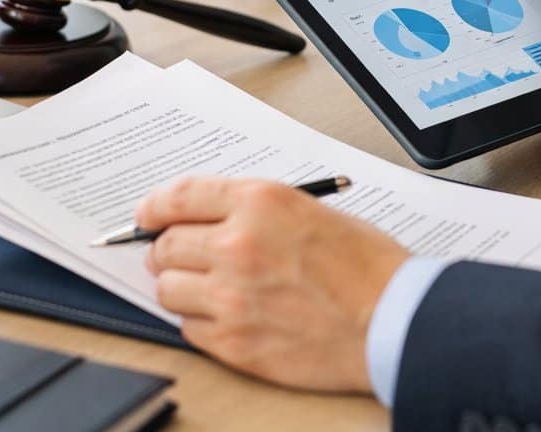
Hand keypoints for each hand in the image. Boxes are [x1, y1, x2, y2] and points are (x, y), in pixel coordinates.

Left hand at [139, 176, 408, 392]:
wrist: (394, 322)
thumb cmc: (367, 267)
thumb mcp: (312, 210)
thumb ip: (255, 211)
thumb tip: (208, 219)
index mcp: (259, 203)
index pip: (179, 197)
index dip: (154, 208)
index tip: (146, 216)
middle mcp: (237, 245)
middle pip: (166, 245)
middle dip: (167, 250)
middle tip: (180, 257)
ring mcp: (231, 297)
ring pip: (168, 289)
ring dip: (182, 288)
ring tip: (211, 290)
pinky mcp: (234, 343)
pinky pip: (188, 329)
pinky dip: (201, 323)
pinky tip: (229, 317)